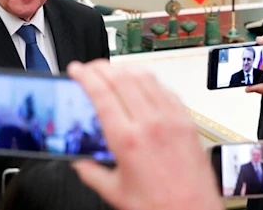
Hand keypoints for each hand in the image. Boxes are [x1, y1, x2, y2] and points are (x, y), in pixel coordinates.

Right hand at [67, 60, 221, 209]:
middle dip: (100, 67)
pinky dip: (149, 80)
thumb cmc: (160, 206)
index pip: (101, 92)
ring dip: (124, 69)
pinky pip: (165, 89)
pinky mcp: (186, 120)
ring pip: (144, 77)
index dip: (84, 75)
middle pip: (121, 77)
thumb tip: (80, 162)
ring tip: (113, 71)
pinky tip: (142, 84)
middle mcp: (149, 123)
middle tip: (90, 68)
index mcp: (126, 139)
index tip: (76, 69)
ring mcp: (171, 118)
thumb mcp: (115, 191)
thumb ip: (91, 173)